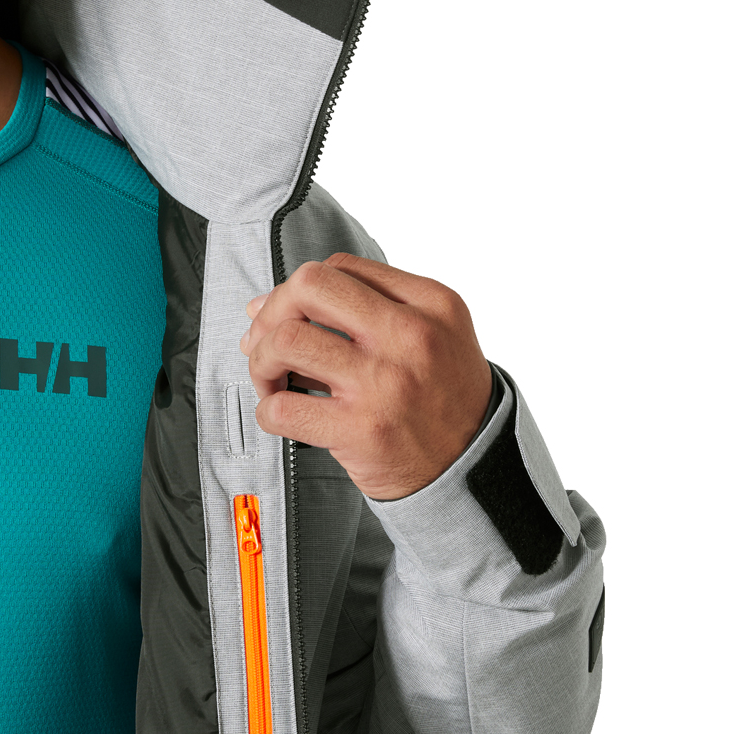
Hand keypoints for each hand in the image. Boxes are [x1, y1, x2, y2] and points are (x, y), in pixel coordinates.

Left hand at [240, 254, 492, 499]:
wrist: (472, 465)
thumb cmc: (443, 397)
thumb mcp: (435, 332)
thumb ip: (369, 306)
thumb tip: (267, 303)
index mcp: (430, 303)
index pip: (339, 267)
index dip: (298, 290)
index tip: (284, 315)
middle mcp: (409, 335)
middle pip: (307, 287)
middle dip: (272, 311)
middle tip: (267, 342)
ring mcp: (384, 383)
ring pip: (286, 340)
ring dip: (261, 360)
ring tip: (272, 379)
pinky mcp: (361, 431)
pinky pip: (283, 407)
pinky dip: (268, 410)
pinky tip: (283, 414)